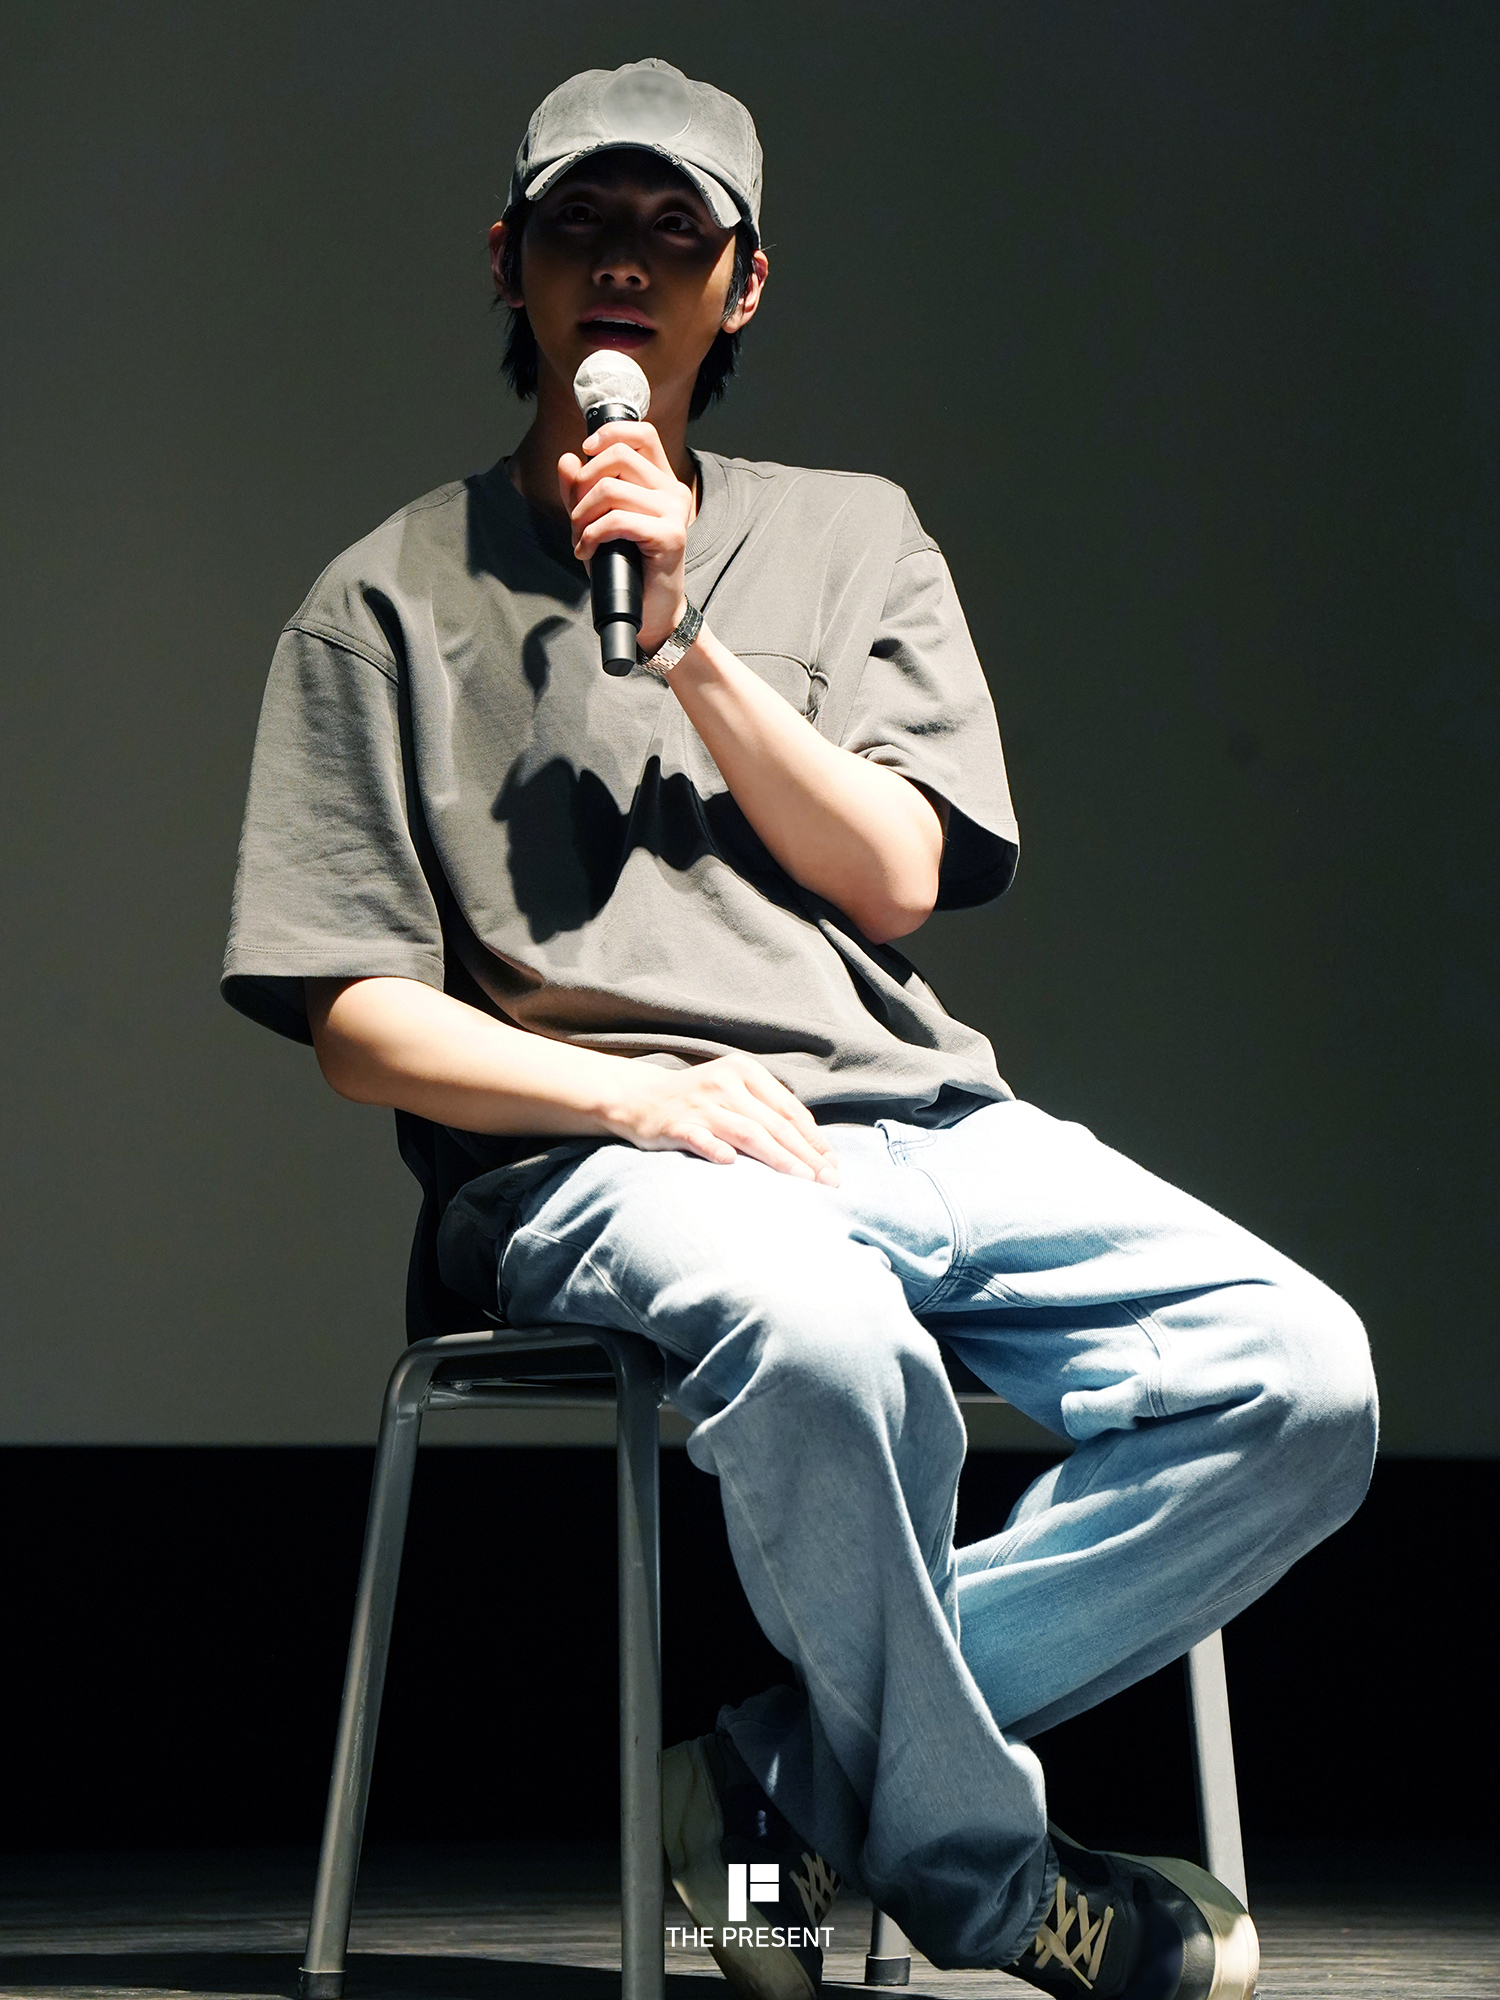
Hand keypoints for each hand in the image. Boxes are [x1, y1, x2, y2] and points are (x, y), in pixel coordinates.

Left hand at [559, 421, 692, 653]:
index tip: (585, 452)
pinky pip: (617, 520)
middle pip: (618, 456)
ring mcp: (675, 512)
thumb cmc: (626, 567)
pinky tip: (587, 550)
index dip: (609, 433)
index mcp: (661, 480)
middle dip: (583, 483)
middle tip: (576, 515)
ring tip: (580, 538)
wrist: (652, 612)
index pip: (642, 433)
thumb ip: (579, 491)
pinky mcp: (670, 535)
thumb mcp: (595, 522)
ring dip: (582, 515)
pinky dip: (592, 534)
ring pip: (611, 488)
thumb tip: (566, 459)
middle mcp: (673, 490)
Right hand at [603, 1053, 840, 1184]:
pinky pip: (700, 1138)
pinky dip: (717, 1150)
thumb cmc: (699, 1100)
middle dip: (806, 1155)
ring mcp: (700, 1103)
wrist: (639, 1097)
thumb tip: (814, 1149)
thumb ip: (767, 1111)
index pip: (790, 1109)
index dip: (815, 1140)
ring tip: (802, 1179)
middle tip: (828, 1181)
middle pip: (775, 1124)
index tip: (833, 1166)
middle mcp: (725, 1083)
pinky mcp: (675, 1124)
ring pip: (747, 1132)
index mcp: (745, 1071)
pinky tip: (732, 1164)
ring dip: (778, 1157)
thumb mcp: (735, 1092)